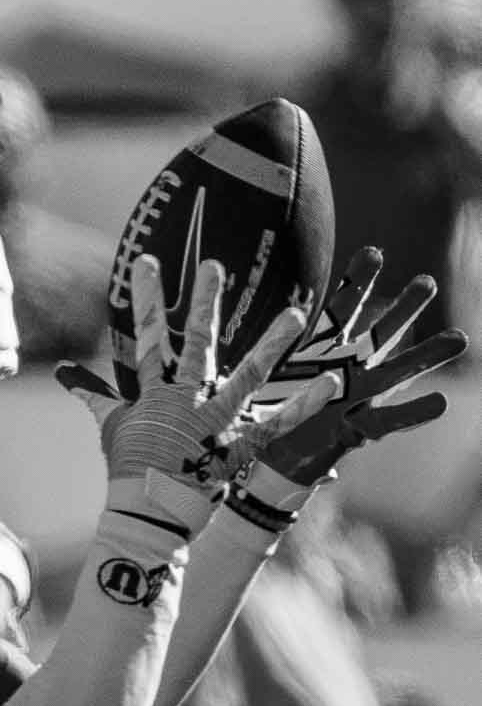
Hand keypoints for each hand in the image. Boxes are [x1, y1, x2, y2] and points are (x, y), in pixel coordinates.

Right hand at [56, 256, 338, 508]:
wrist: (148, 512)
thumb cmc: (128, 467)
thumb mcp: (110, 424)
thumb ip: (92, 393)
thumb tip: (61, 371)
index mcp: (154, 393)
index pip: (147, 337)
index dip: (146, 298)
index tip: (147, 261)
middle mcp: (186, 401)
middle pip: (197, 345)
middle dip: (205, 303)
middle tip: (214, 265)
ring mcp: (214, 423)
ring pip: (248, 377)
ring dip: (273, 345)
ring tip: (296, 314)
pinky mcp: (238, 448)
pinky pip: (277, 424)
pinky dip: (304, 405)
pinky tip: (331, 382)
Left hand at [240, 245, 467, 484]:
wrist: (270, 452)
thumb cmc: (269, 405)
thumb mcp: (262, 372)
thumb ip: (263, 345)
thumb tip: (246, 306)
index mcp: (323, 350)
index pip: (341, 311)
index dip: (355, 284)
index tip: (372, 253)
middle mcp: (348, 368)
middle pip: (379, 334)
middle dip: (403, 309)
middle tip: (427, 282)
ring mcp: (359, 398)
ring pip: (396, 372)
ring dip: (426, 356)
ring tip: (459, 338)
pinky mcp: (359, 430)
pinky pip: (389, 421)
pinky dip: (413, 413)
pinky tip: (440, 402)